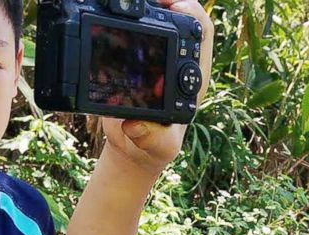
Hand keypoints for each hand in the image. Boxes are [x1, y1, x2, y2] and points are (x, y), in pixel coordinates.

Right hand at [99, 0, 213, 174]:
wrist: (133, 146)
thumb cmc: (154, 144)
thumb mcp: (158, 145)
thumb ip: (153, 137)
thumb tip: (137, 125)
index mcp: (190, 74)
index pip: (202, 31)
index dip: (192, 13)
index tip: (174, 7)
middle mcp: (175, 58)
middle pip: (179, 14)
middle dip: (166, 0)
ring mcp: (153, 55)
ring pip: (154, 17)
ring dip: (145, 5)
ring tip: (124, 2)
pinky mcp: (131, 57)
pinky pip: (129, 29)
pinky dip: (121, 19)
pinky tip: (106, 13)